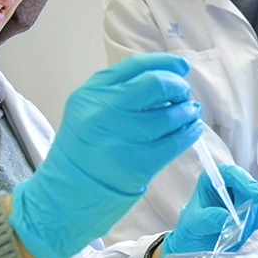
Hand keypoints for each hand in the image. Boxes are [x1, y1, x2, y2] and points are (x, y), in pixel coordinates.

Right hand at [10, 53, 203, 257]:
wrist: (65, 195)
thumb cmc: (81, 150)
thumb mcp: (86, 110)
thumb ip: (117, 92)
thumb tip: (164, 79)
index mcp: (91, 93)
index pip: (136, 65)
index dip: (165, 63)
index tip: (181, 67)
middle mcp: (104, 110)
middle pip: (156, 84)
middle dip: (178, 86)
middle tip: (184, 93)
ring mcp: (121, 137)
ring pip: (170, 115)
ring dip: (187, 111)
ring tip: (190, 112)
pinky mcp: (137, 164)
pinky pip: (174, 143)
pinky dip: (189, 134)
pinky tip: (193, 130)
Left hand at [161, 164, 257, 257]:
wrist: (197, 243)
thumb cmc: (191, 229)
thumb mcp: (193, 224)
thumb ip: (208, 219)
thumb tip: (227, 216)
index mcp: (214, 179)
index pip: (233, 173)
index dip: (246, 182)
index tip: (256, 196)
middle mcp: (232, 184)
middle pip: (254, 188)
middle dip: (251, 209)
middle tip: (241, 226)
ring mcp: (247, 195)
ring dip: (257, 218)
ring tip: (239, 231)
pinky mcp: (257, 208)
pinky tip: (249, 230)